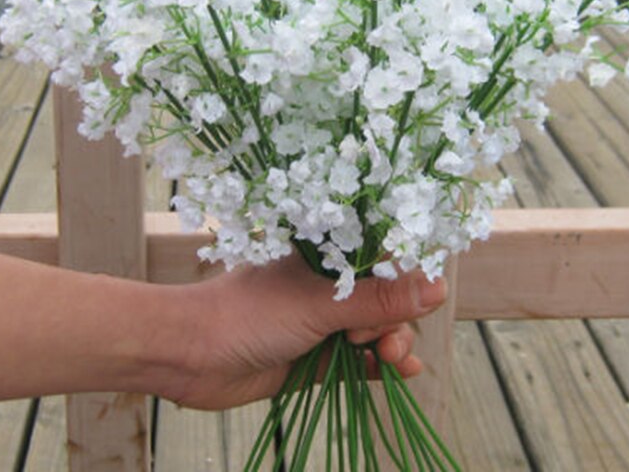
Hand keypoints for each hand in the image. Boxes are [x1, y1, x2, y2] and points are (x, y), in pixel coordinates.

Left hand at [150, 252, 447, 409]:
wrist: (192, 356)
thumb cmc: (249, 313)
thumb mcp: (320, 304)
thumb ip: (378, 299)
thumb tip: (437, 286)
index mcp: (326, 255)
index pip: (381, 258)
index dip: (402, 279)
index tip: (417, 299)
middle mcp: (327, 285)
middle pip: (383, 298)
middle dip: (393, 320)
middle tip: (381, 338)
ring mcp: (322, 321)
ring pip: (374, 329)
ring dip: (392, 343)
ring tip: (394, 359)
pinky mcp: (316, 355)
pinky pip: (359, 359)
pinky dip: (380, 366)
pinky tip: (402, 373)